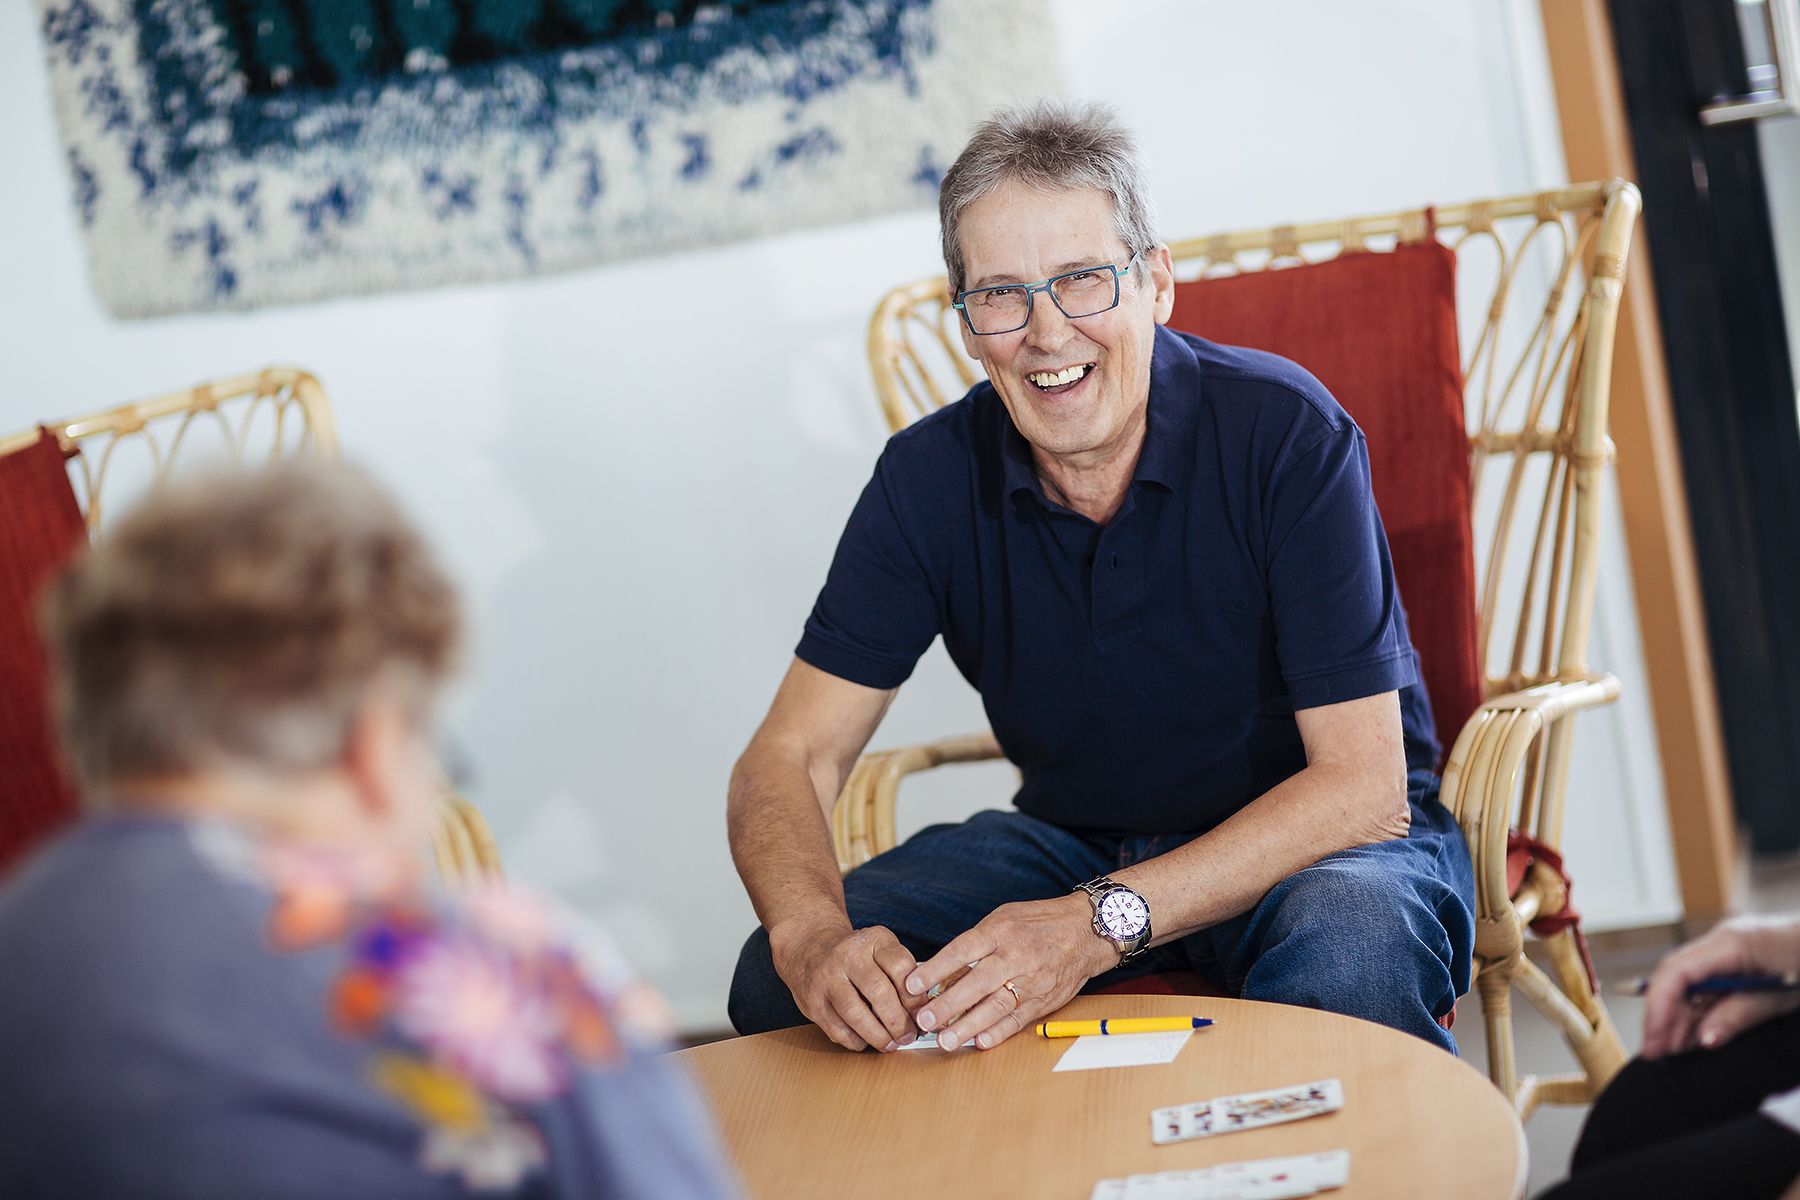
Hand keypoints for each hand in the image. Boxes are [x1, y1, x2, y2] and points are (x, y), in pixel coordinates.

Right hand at [768, 920, 920, 1051]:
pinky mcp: (812, 1001)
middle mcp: (848, 955)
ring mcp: (827, 978)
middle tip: (909, 1036)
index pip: (900, 966)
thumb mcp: (881, 948)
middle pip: (879, 992)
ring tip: (891, 1044)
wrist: (809, 946)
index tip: (924, 1013)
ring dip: (879, 1036)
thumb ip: (903, 973)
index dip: (916, 996)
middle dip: (899, 1022)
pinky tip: (867, 1040)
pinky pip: (838, 1030)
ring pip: (856, 1015)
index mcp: (873, 940)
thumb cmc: (857, 954)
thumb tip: (924, 1012)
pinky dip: (857, 1041)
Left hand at [901, 894, 1115, 1052]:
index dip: (936, 968)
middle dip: (948, 1004)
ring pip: (996, 1006)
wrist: (1087, 929)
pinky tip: (980, 1042)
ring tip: (945, 1041)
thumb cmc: (1038, 923)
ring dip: (969, 1026)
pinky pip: (1019, 1019)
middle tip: (923, 1021)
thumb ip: (976, 944)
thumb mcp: (1004, 919)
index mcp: (1000, 931)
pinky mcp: (1045, 998)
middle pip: (977, 983)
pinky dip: (999, 1032)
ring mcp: (1032, 979)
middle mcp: (1015, 955)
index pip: (962, 950)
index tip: (912, 985)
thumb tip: (943, 972)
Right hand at [1641, 915, 1799, 1057]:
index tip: (1655, 1040)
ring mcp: (1729, 949)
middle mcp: (1723, 941)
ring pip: (1689, 984)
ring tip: (1673, 1051)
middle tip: (1656, 1054)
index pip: (1676, 971)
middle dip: (1663, 1016)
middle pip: (1676, 978)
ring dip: (1679, 1017)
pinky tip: (1694, 1034)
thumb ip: (1740, 1014)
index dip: (1659, 1007)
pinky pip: (1707, 984)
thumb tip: (1703, 1040)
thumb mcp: (1783, 995)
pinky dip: (1699, 1010)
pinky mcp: (1739, 959)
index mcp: (1732, 942)